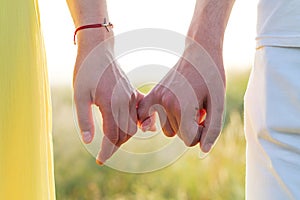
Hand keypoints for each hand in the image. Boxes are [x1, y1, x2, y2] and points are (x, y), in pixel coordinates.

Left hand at [73, 29, 147, 163]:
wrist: (98, 50)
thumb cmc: (85, 71)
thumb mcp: (79, 95)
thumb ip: (84, 120)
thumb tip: (89, 142)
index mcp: (110, 104)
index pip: (112, 136)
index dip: (106, 151)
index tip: (100, 161)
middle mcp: (124, 102)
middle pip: (125, 134)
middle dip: (115, 146)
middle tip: (103, 153)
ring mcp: (131, 97)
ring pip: (133, 126)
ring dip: (123, 137)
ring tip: (111, 143)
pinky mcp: (133, 93)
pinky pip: (140, 113)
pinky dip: (137, 124)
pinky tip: (135, 129)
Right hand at [138, 42, 224, 152]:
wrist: (200, 52)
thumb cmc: (212, 77)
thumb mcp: (218, 104)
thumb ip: (212, 129)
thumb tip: (203, 150)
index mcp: (182, 106)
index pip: (190, 139)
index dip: (202, 133)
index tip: (207, 118)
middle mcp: (165, 103)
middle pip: (179, 135)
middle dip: (192, 128)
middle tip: (200, 109)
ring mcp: (157, 98)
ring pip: (168, 130)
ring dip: (179, 124)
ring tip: (189, 106)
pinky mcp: (153, 94)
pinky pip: (146, 116)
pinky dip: (152, 120)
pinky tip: (163, 114)